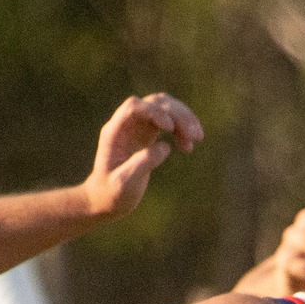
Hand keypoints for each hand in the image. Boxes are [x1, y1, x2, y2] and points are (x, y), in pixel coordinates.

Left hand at [81, 95, 203, 219]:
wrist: (106, 200)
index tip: (170, 128)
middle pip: (154, 103)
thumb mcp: (124, 183)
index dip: (154, 111)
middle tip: (196, 136)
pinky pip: (168, 121)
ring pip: (164, 108)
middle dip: (177, 115)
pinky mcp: (147, 134)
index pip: (134, 107)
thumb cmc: (112, 194)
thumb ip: (143, 163)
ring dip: (184, 118)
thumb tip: (165, 147)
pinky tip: (189, 146)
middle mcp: (126, 124)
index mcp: (114, 132)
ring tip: (198, 138)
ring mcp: (137, 127)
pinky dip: (182, 129)